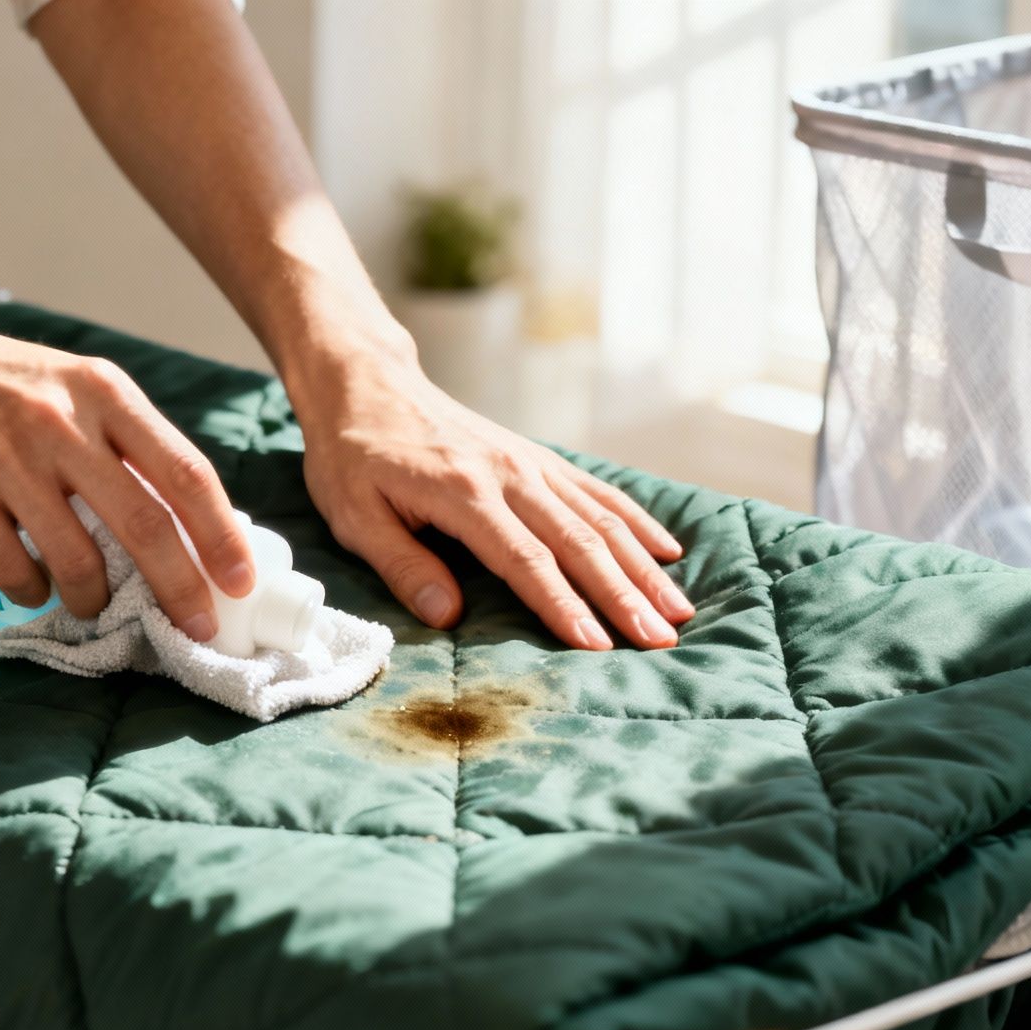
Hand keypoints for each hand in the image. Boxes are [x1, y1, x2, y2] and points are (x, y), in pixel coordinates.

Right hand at [0, 306, 254, 637]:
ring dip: (95, 600)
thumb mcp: (70, 385)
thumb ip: (122, 440)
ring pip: (78, 558)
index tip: (242, 583)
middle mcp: (63, 422)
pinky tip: (32, 590)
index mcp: (105, 392)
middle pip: (146, 524)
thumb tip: (187, 522)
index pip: (186, 473)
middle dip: (181, 588)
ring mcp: (7, 457)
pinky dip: (32, 593)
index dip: (222, 535)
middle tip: (196, 627)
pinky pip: (11, 567)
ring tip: (94, 608)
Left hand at [294, 349, 694, 650]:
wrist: (367, 383)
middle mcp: (509, 474)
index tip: (598, 645)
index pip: (525, 560)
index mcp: (463, 493)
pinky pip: (598, 491)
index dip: (564, 606)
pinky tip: (668, 551)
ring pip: (599, 518)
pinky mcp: (538, 458)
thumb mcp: (355, 514)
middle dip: (623, 596)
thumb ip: (403, 565)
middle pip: (579, 542)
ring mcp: (529, 463)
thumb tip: (447, 616)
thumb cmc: (353, 456)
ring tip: (677, 609)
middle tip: (659, 641)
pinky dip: (636, 522)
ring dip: (642, 566)